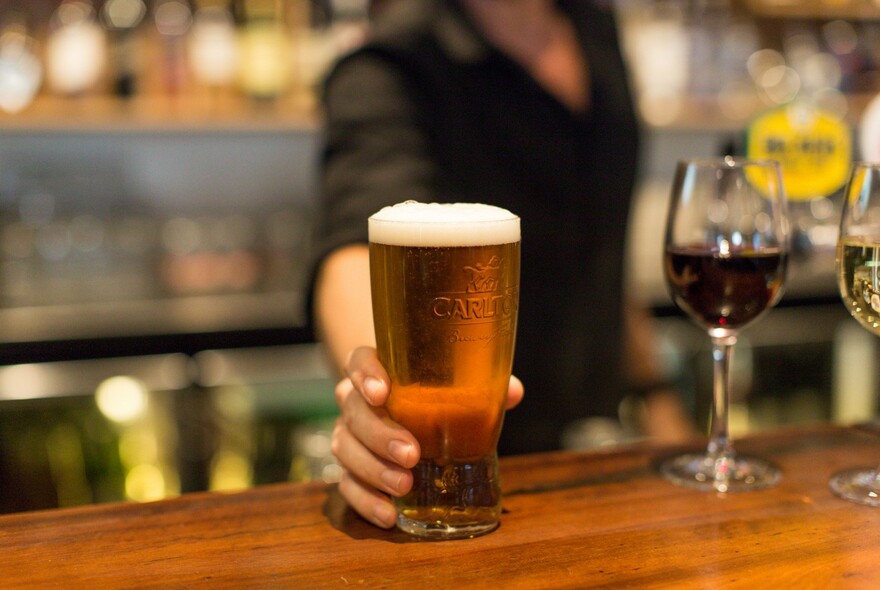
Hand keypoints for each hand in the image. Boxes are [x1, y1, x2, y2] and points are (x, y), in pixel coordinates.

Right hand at [331, 346, 523, 527]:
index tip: (382, 392)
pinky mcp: (350, 469)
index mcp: (377, 370)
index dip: (365, 374)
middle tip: (412, 453)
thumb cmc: (434, 394)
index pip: (359, 360)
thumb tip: (511, 392)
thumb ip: (481, 385)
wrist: (409, 415)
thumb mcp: (456, 385)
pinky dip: (366, 501)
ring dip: (374, 470)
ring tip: (404, 486)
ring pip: (345, 449)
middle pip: (353, 411)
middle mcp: (354, 400)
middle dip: (380, 434)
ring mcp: (349, 435)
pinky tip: (389, 514)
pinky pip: (348, 485)